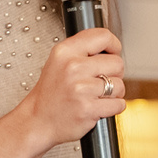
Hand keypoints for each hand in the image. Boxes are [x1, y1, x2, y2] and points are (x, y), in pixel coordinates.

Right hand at [6, 28, 127, 157]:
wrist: (37, 120)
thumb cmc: (51, 93)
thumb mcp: (59, 61)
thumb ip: (82, 50)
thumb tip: (111, 48)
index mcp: (65, 51)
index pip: (103, 36)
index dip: (114, 46)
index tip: (112, 54)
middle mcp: (73, 67)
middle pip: (117, 63)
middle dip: (114, 74)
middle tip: (100, 81)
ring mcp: (81, 89)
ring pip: (119, 85)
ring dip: (114, 93)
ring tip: (97, 96)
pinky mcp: (88, 109)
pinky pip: (118, 104)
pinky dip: (113, 107)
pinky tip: (98, 106)